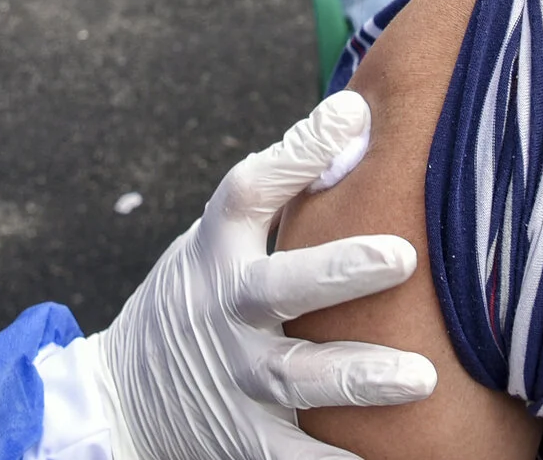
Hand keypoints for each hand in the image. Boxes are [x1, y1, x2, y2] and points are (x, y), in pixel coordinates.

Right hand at [69, 92, 436, 459]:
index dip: (296, 152)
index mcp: (216, 250)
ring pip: (295, 376)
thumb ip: (286, 190)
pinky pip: (292, 455)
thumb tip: (358, 117)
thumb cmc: (200, 296)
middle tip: (404, 255)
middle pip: (278, 286)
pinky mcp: (241, 437)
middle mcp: (223, 310)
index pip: (248, 190)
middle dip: (339, 270)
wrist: (122, 396)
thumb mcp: (221, 241)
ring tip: (420, 376)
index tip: (350, 116)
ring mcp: (232, 377)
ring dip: (357, 374)